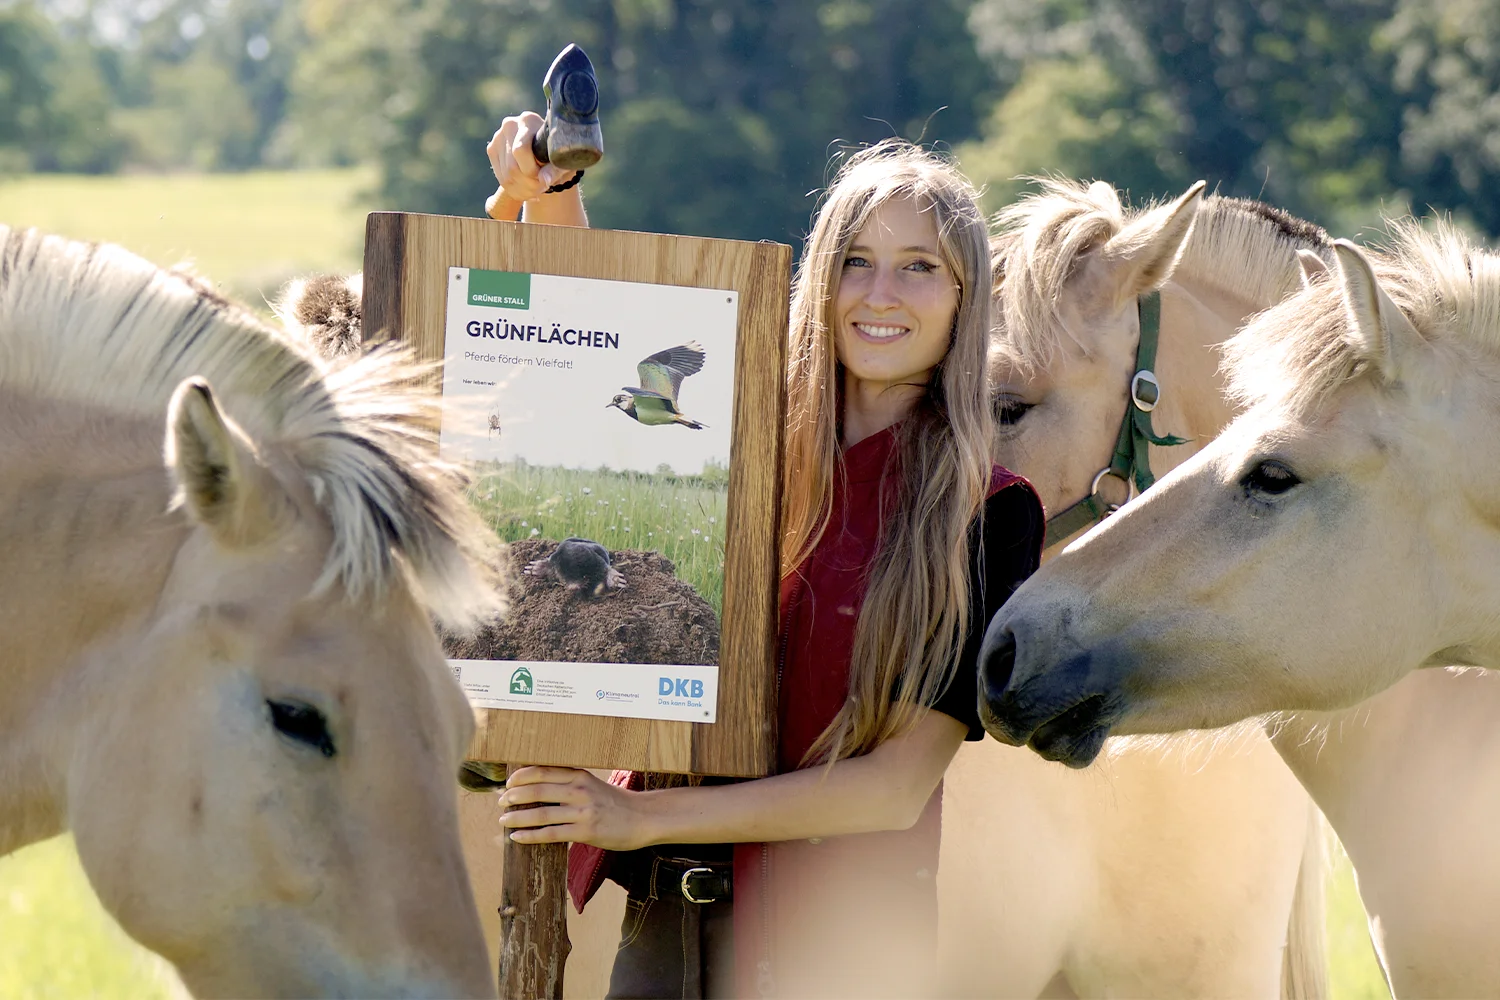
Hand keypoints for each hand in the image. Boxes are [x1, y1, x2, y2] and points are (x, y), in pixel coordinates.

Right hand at [484, 113, 577, 217]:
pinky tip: (527, 188)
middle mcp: (510, 125)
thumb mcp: (560, 161)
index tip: (544, 178)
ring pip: (506, 177)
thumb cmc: (557, 154)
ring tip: (536, 188)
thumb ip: (554, 170)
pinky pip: (501, 179)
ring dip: (523, 190)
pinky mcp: (492, 149)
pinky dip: (515, 190)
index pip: (520, 150)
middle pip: (512, 167)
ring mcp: (498, 137)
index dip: (531, 170)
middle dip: (528, 184)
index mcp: (528, 120)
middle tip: (542, 187)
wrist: (546, 151)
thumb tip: (544, 180)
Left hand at [498, 766, 648, 849]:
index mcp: (579, 775)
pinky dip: (530, 835)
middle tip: (500, 803)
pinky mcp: (585, 831)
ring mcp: (582, 811)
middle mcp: (579, 790)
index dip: (520, 777)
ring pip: (540, 813)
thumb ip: (569, 783)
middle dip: (513, 797)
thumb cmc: (615, 803)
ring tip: (503, 821)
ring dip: (517, 817)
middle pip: (537, 790)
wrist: (642, 818)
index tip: (507, 783)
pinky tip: (517, 837)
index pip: (542, 771)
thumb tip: (539, 786)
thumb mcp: (592, 784)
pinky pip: (551, 833)